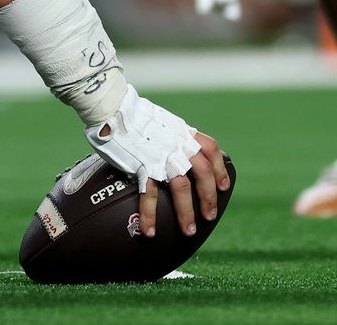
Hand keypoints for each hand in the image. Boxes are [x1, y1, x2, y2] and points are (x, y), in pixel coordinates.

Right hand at [85, 86, 229, 238]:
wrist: (112, 106)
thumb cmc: (131, 113)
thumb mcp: (161, 120)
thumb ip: (170, 134)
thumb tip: (172, 145)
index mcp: (183, 131)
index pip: (211, 149)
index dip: (221, 169)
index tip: (223, 186)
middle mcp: (177, 143)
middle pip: (203, 173)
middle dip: (208, 197)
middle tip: (210, 216)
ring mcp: (161, 155)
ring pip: (181, 187)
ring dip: (186, 212)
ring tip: (188, 231)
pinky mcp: (141, 164)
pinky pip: (148, 195)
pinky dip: (150, 215)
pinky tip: (149, 231)